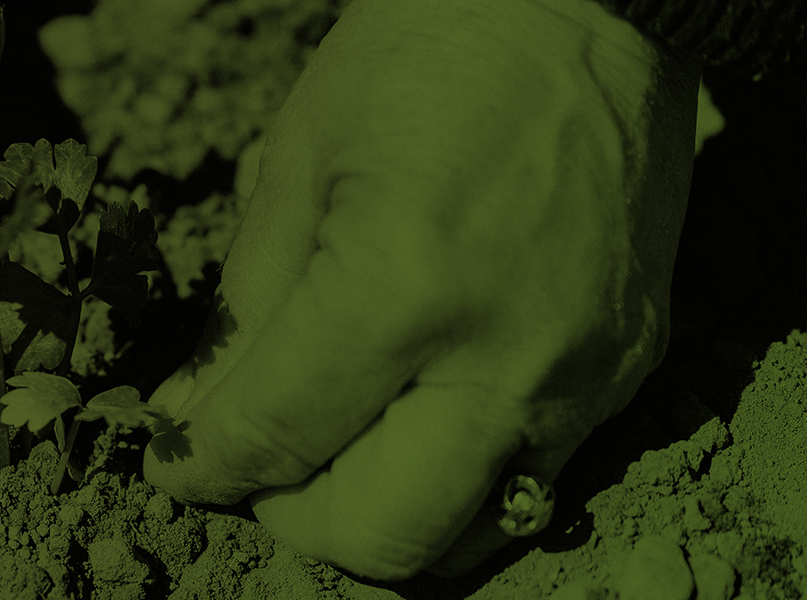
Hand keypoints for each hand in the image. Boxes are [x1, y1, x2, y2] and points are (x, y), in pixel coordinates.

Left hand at [144, 0, 697, 578]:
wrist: (588, 1)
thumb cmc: (427, 52)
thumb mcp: (296, 164)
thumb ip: (244, 315)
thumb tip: (194, 423)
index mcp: (400, 288)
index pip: (276, 440)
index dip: (204, 467)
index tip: (178, 463)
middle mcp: (503, 357)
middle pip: (380, 536)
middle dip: (294, 520)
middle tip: (261, 468)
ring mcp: (580, 376)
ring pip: (467, 536)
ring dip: (380, 518)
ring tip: (336, 451)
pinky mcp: (628, 372)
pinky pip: (531, 480)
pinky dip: (455, 477)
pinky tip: (415, 412)